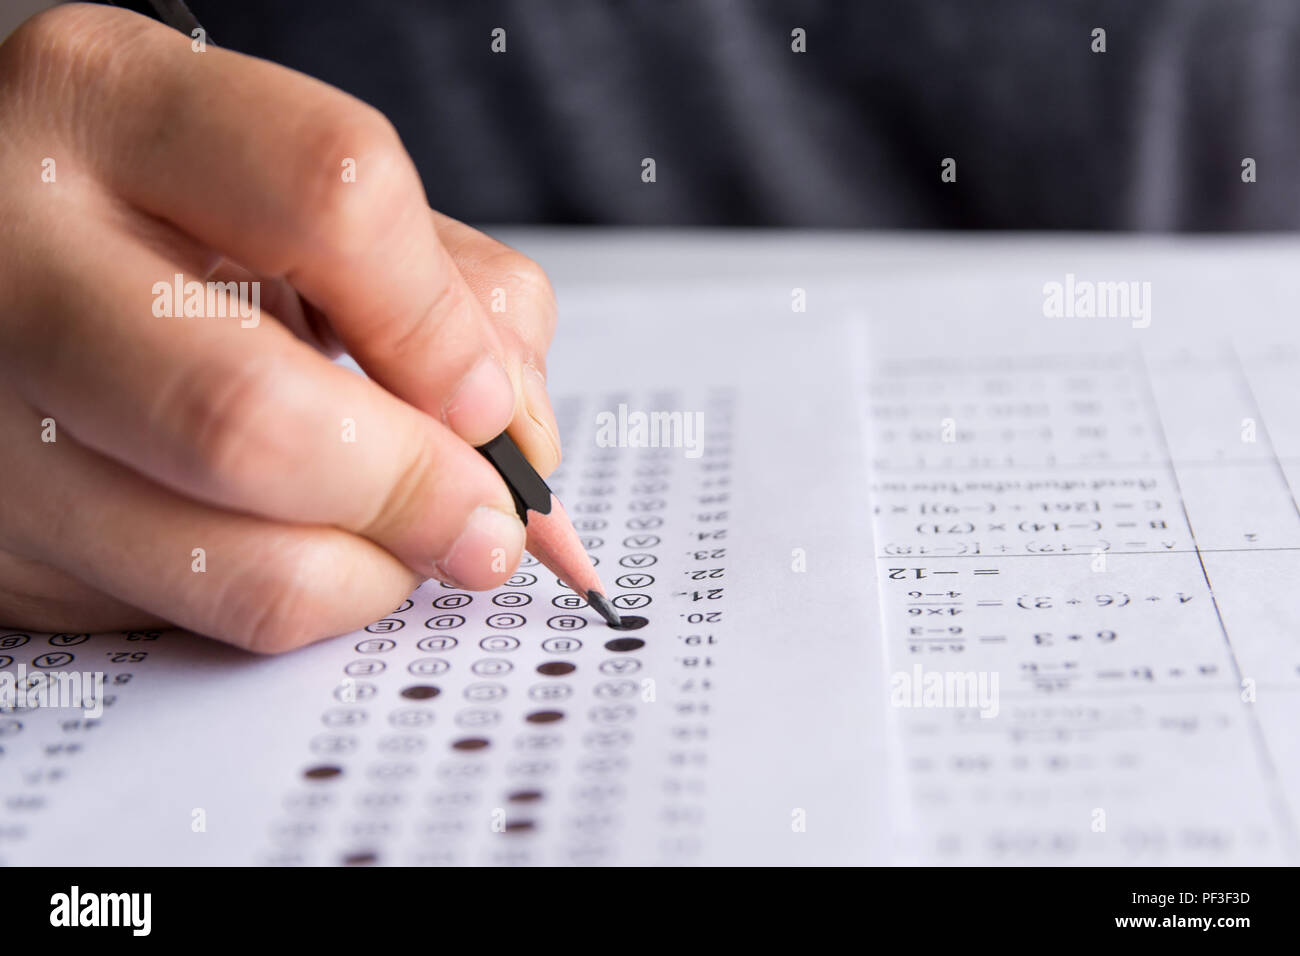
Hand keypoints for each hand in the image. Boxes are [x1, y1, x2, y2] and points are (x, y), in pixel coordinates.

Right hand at [0, 4, 561, 651]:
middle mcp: (18, 258)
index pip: (333, 200)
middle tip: (484, 517)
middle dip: (414, 490)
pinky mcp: (4, 543)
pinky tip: (308, 542)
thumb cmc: (167, 217)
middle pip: (252, 416)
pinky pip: (194, 618)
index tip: (489, 403)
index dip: (442, 327)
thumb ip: (439, 284)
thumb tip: (522, 436)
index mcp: (116, 108)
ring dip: (370, 570)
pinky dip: (299, 600)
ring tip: (406, 534)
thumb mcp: (295, 194)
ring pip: (225, 559)